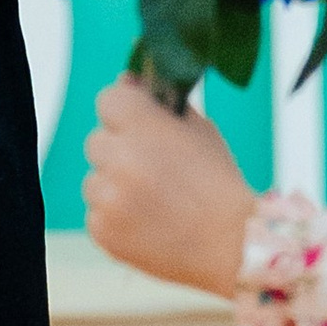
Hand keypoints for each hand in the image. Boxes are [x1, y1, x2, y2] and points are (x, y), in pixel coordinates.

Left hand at [83, 72, 255, 294]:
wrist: (232, 246)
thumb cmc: (219, 185)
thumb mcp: (200, 131)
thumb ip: (161, 103)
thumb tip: (127, 80)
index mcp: (143, 128)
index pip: (108, 100)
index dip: (125, 111)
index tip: (139, 124)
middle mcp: (120, 161)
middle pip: (97, 141)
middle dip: (120, 150)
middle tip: (153, 169)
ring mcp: (108, 198)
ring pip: (94, 180)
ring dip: (114, 186)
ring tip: (154, 201)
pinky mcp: (102, 231)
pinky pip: (96, 213)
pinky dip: (116, 217)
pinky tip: (148, 222)